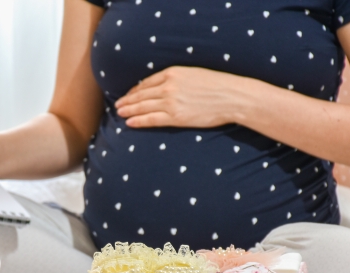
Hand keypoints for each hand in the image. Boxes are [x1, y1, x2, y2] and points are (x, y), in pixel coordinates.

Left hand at [115, 66, 247, 128]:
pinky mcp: (176, 117)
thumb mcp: (194, 74)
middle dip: (128, 100)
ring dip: (129, 110)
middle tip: (118, 105)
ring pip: (143, 107)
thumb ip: (177, 78)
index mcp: (173, 73)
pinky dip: (138, 121)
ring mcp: (171, 102)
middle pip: (141, 94)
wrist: (232, 96)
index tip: (129, 94)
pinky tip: (129, 122)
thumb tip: (165, 85)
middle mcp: (168, 86)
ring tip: (120, 113)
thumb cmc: (217, 85)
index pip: (147, 82)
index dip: (135, 90)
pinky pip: (151, 119)